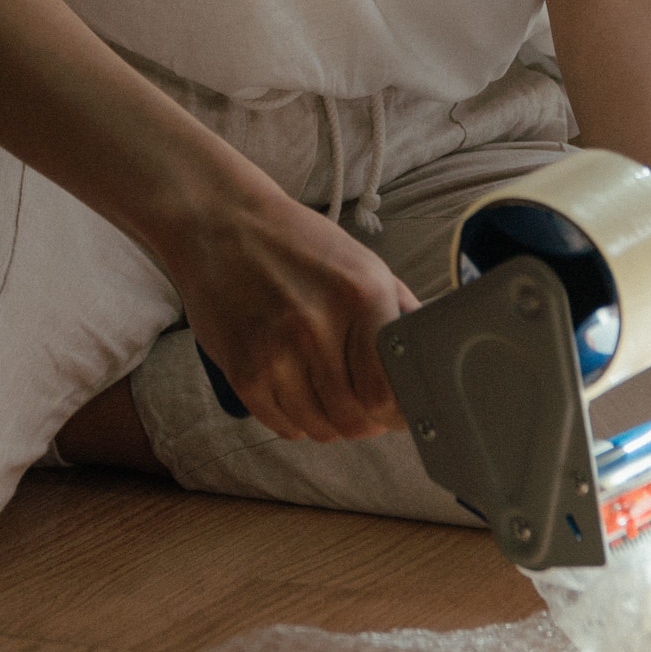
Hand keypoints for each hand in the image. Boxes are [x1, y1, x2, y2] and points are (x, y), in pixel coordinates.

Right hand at [161, 179, 415, 444]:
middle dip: (364, 422)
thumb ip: (398, 310)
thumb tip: (430, 358)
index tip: (395, 410)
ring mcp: (276, 353)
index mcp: (361, 296)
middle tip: (363, 410)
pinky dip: (295, 420)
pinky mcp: (241, 372)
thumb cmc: (296, 243)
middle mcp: (319, 327)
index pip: (387, 391)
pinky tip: (297, 395)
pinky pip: (281, 425)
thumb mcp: (361, 262)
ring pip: (318, 428)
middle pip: (354, 418)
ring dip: (329, 423)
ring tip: (329, 401)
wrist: (220, 223)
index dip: (395, 411)